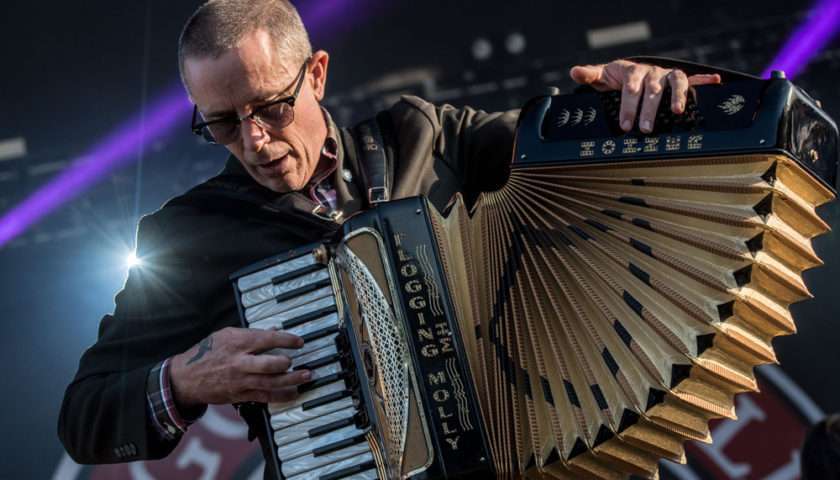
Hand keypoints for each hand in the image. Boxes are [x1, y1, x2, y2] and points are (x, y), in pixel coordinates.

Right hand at [169, 327, 310, 407]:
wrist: (187, 377)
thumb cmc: (207, 352)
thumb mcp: (226, 335)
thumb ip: (251, 333)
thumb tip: (274, 330)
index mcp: (237, 343)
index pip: (266, 339)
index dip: (286, 340)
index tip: (299, 342)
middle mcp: (239, 362)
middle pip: (268, 364)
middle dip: (286, 363)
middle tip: (299, 361)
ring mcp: (240, 381)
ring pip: (269, 382)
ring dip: (290, 380)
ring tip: (306, 376)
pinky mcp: (240, 395)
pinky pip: (264, 397)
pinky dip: (280, 396)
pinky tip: (293, 393)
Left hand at [570, 59, 721, 132]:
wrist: (630, 71)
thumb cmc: (616, 78)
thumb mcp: (602, 77)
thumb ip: (589, 76)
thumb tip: (574, 72)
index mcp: (632, 72)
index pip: (630, 89)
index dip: (628, 106)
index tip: (625, 125)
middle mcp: (651, 72)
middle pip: (652, 90)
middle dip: (648, 109)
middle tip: (645, 128)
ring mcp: (665, 76)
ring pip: (674, 82)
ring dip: (677, 95)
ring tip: (677, 111)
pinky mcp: (677, 80)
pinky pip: (692, 79)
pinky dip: (703, 80)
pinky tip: (714, 82)